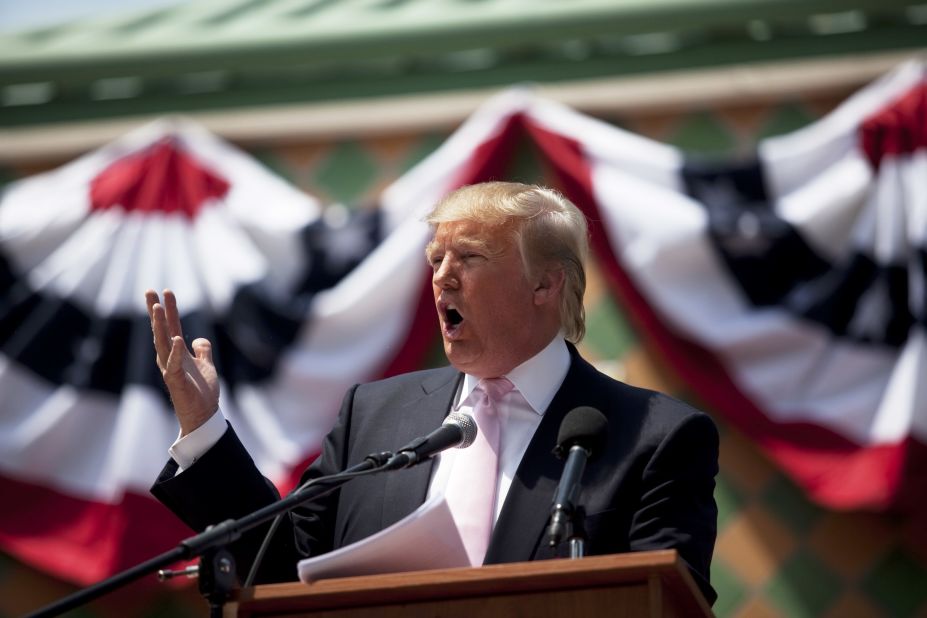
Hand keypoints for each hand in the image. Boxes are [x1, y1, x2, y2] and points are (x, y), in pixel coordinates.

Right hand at [145, 289, 219, 435]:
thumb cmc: (202, 392)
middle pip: (161, 330)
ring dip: (159, 325)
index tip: (165, 291)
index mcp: (177, 353)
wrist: (203, 415)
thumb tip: (198, 339)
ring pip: (162, 343)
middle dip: (156, 311)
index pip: (171, 327)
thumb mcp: (206, 365)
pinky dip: (175, 352)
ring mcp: (170, 369)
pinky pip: (174, 364)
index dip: (169, 310)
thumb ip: (203, 351)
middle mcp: (170, 358)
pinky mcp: (175, 381)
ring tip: (157, 307)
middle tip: (150, 290)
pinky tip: (176, 339)